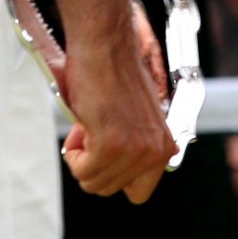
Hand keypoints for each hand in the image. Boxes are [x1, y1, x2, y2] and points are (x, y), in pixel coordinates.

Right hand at [57, 30, 178, 203]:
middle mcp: (156, 151)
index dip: (114, 175)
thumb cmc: (113, 74)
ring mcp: (135, 149)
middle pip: (110, 189)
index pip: (138, 192)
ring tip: (87, 123)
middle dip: (92, 164)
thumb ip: (134, 147)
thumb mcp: (136, 118)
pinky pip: (83, 170)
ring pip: (93, 182)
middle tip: (90, 131)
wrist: (104, 45)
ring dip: (81, 156)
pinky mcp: (112, 144)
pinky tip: (82, 124)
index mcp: (164, 146)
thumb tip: (113, 170)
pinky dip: (73, 152)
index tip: (104, 151)